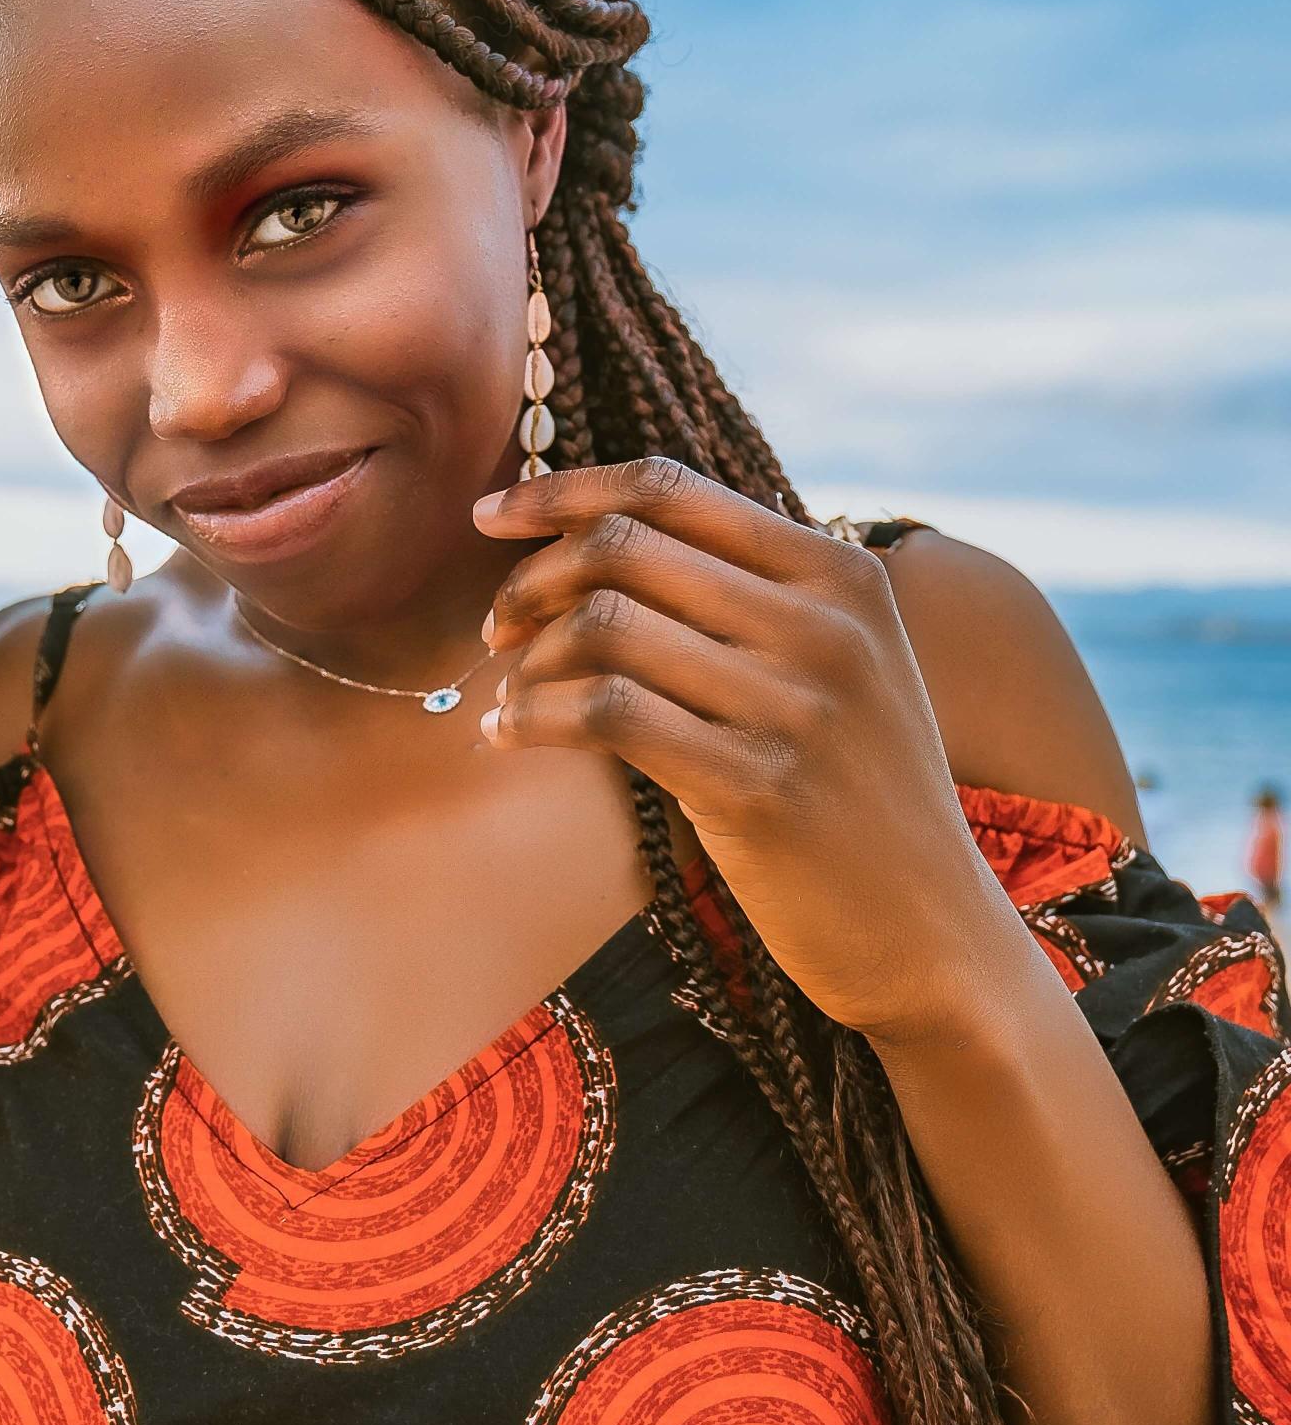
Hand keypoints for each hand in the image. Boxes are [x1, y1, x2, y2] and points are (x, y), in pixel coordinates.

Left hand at [475, 456, 1026, 1042]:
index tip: (489, 515)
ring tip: (511, 692)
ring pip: (604, 624)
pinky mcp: (756, 787)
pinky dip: (532, 716)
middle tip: (497, 628)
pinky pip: (605, 713)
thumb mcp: (837, 666)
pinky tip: (506, 735)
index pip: (669, 488)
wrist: (935, 936)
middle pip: (622, 547)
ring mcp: (797, 705)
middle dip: (531, 580)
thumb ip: (747, 594)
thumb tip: (594, 534)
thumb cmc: (855, 794)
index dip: (562, 491)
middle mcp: (826, 624)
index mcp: (842, 573)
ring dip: (529, 657)